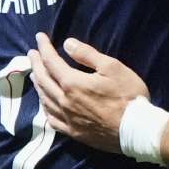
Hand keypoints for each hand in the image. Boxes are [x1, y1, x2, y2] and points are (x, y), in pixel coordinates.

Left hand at [27, 32, 147, 153]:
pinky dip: (44, 107)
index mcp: (72, 83)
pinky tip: (45, 104)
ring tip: (35, 75)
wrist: (137, 129)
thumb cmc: (128, 95)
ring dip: (37, 84)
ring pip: (44, 99)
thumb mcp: (113, 68)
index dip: (44, 48)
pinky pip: (51, 119)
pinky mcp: (72, 131)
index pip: (51, 62)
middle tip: (31, 53)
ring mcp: (67, 118)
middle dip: (35, 64)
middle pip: (43, 80)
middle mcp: (63, 100)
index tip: (39, 37)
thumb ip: (88, 55)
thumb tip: (67, 44)